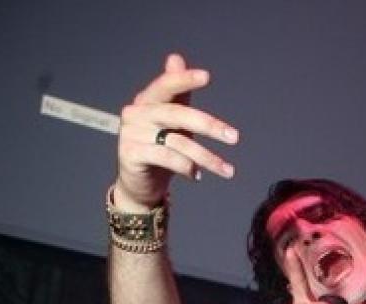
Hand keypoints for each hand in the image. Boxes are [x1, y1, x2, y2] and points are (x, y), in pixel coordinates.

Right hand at [114, 53, 238, 209]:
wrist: (140, 183)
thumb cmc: (160, 148)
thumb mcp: (173, 120)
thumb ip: (178, 93)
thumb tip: (176, 58)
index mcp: (147, 101)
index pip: (166, 85)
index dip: (184, 79)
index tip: (206, 76)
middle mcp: (136, 113)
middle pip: (177, 114)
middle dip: (209, 125)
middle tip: (234, 137)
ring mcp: (131, 134)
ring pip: (177, 141)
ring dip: (207, 157)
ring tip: (226, 170)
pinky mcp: (130, 155)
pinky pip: (166, 158)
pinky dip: (186, 167)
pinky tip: (196, 175)